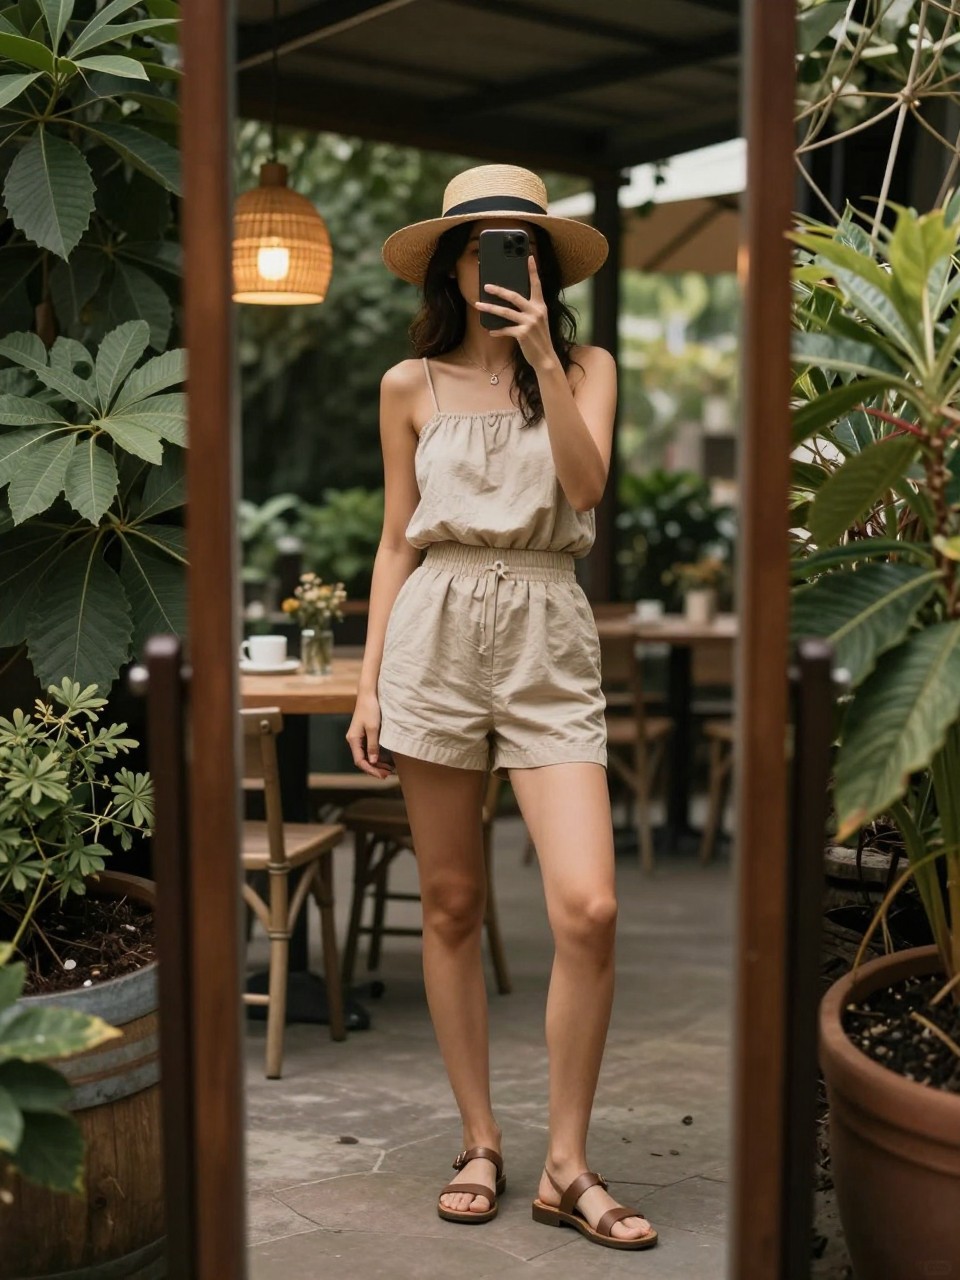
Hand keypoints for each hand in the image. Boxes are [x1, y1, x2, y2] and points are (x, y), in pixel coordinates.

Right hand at [346, 696, 394, 778]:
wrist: (369, 694)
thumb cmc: (370, 709)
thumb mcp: (374, 728)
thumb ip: (373, 745)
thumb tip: (373, 761)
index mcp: (353, 739)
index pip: (360, 761)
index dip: (370, 770)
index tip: (382, 775)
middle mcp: (354, 740)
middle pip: (363, 760)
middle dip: (374, 768)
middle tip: (387, 774)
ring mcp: (359, 737)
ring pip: (366, 755)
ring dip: (377, 763)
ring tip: (389, 769)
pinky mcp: (365, 734)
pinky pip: (369, 749)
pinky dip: (377, 756)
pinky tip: (386, 760)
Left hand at [475, 255, 557, 372]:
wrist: (545, 358)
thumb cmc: (538, 338)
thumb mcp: (537, 321)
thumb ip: (528, 310)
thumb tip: (509, 302)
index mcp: (540, 306)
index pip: (536, 284)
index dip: (533, 271)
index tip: (529, 257)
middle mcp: (536, 311)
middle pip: (514, 296)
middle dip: (499, 290)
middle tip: (486, 285)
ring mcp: (530, 322)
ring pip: (505, 312)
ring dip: (490, 308)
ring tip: (478, 304)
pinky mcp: (523, 334)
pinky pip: (505, 329)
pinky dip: (497, 330)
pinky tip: (491, 331)